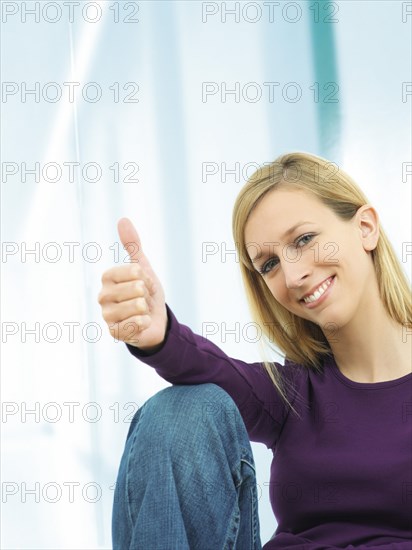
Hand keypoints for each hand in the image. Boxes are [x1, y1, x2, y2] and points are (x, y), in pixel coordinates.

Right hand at [98, 218, 167, 349]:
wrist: (155, 321)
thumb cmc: (147, 293)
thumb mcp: (143, 268)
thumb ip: (132, 245)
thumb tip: (122, 219)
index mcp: (107, 278)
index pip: (133, 271)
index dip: (145, 277)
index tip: (145, 282)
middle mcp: (103, 296)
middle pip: (136, 288)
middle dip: (148, 294)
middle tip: (145, 299)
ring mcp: (107, 315)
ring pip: (137, 305)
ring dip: (147, 308)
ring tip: (143, 311)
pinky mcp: (114, 332)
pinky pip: (135, 324)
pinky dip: (144, 322)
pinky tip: (142, 323)